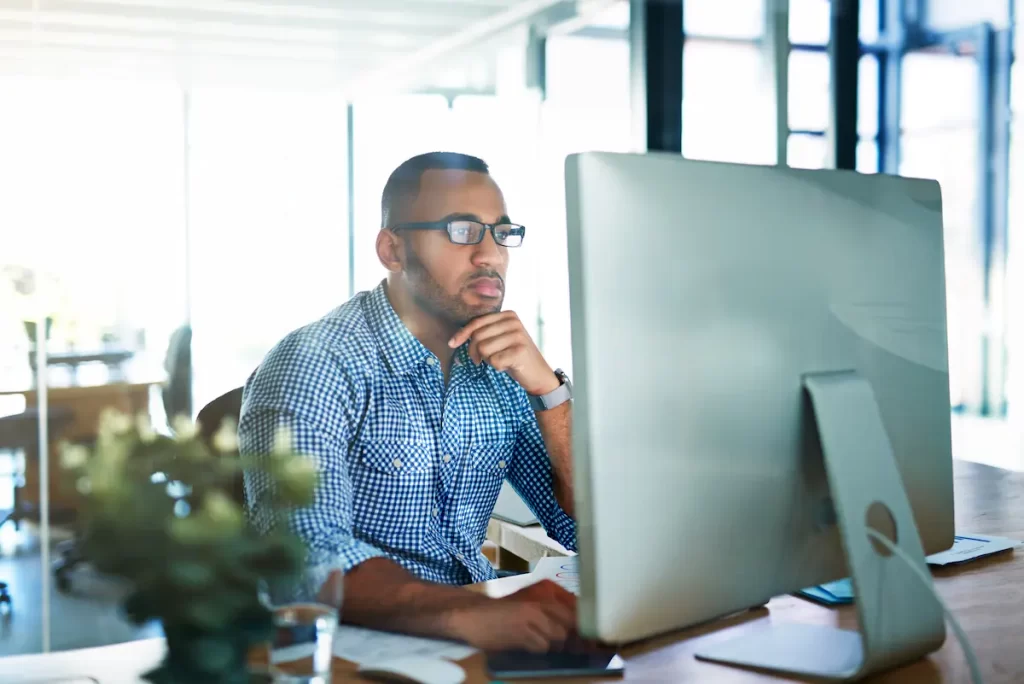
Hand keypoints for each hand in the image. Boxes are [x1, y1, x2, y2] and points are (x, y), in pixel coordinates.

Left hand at [448, 311, 559, 395]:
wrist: (538, 374)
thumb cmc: (513, 356)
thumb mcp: (499, 339)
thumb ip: (483, 332)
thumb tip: (455, 338)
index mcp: (508, 315)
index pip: (477, 322)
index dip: (462, 334)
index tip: (452, 343)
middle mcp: (514, 322)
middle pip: (478, 336)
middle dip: (474, 351)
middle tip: (481, 360)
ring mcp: (518, 336)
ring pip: (483, 349)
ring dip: (487, 360)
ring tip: (500, 360)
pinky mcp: (520, 351)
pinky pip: (493, 360)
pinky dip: (497, 367)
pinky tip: (508, 366)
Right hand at [448, 580, 576, 652]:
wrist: (471, 615)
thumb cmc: (502, 613)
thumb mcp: (530, 605)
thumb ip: (554, 613)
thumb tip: (580, 632)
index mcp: (546, 590)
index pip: (578, 609)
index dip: (585, 626)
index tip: (590, 639)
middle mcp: (542, 599)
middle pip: (571, 624)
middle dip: (572, 639)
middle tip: (567, 647)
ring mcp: (532, 614)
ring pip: (559, 636)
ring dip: (553, 644)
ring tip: (536, 641)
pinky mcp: (522, 630)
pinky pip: (542, 646)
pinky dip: (538, 649)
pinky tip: (525, 644)